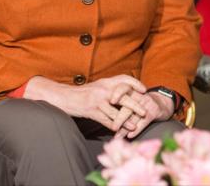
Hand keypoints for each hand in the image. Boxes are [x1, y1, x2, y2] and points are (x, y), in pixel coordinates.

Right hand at [25, 74, 147, 131]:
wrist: (64, 97)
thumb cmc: (82, 93)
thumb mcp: (97, 86)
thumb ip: (110, 87)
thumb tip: (125, 89)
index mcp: (106, 81)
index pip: (124, 79)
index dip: (136, 84)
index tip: (144, 90)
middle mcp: (103, 89)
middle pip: (123, 96)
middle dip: (135, 105)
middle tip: (145, 111)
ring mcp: (97, 100)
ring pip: (115, 111)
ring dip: (126, 120)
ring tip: (135, 125)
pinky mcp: (92, 111)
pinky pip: (105, 120)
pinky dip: (113, 126)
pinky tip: (119, 131)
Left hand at [114, 91, 175, 138]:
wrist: (163, 103)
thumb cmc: (142, 102)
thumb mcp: (133, 98)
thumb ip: (121, 102)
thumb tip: (103, 113)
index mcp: (132, 90)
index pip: (124, 88)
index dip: (117, 94)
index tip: (111, 102)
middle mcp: (139, 96)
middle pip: (128, 105)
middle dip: (119, 118)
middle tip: (113, 128)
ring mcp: (147, 103)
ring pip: (135, 116)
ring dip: (125, 128)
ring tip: (118, 136)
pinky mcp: (154, 111)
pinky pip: (144, 122)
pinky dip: (137, 130)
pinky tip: (130, 136)